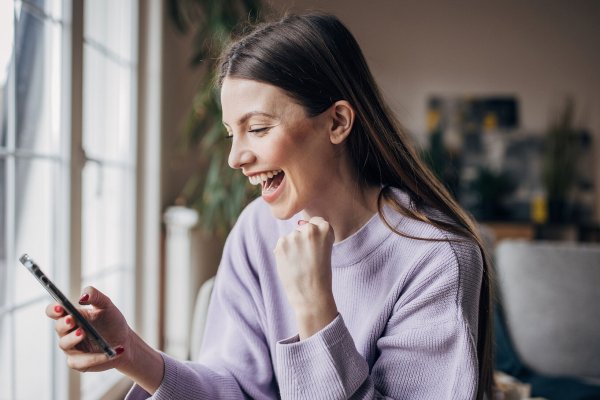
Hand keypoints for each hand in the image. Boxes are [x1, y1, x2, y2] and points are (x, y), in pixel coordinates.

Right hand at [46, 286, 163, 392]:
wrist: (125, 341)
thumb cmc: (112, 322)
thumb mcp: (107, 305)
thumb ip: (95, 296)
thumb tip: (82, 297)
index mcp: (72, 316)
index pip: (54, 312)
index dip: (54, 309)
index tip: (60, 307)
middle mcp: (68, 332)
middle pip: (59, 327)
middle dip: (64, 324)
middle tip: (72, 320)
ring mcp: (72, 348)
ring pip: (65, 344)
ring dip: (73, 339)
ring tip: (83, 332)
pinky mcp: (79, 363)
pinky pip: (82, 362)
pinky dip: (96, 357)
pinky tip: (109, 352)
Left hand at [274, 216, 337, 337]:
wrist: (311, 295)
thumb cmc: (321, 274)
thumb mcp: (326, 249)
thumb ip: (315, 234)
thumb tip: (299, 222)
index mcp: (325, 229)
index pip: (317, 222)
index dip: (316, 237)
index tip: (318, 250)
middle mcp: (310, 229)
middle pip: (302, 228)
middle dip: (303, 240)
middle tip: (308, 259)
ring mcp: (294, 236)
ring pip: (291, 237)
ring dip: (293, 247)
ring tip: (300, 263)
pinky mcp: (281, 244)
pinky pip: (281, 244)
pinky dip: (284, 253)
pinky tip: (291, 264)